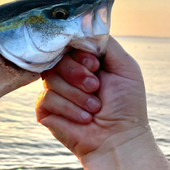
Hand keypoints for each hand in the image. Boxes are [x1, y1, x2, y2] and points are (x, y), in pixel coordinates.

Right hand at [35, 37, 148, 158]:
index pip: (67, 44)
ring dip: (78, 96)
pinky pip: (46, 99)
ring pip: (51, 79)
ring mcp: (54, 91)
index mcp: (83, 62)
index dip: (78, 54)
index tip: (95, 66)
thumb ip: (105, 44)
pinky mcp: (44, 109)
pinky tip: (83, 119)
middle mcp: (66, 74)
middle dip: (77, 74)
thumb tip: (82, 30)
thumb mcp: (124, 67)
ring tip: (94, 108)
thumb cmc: (125, 106)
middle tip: (95, 87)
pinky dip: (69, 109)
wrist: (118, 140)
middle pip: (56, 59)